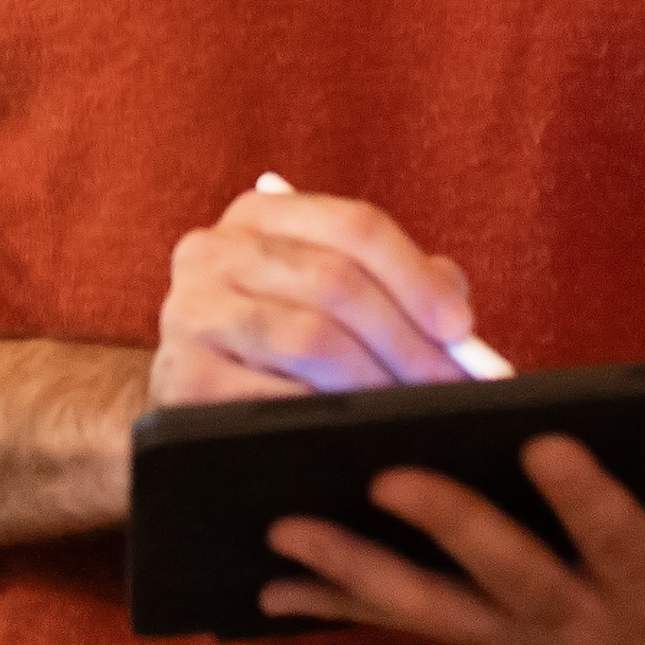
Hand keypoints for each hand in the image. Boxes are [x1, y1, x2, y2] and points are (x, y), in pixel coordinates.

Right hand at [152, 184, 487, 404]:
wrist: (193, 398)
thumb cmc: (283, 342)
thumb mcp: (333, 297)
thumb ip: (398, 287)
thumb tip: (456, 313)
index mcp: (260, 215)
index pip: (354, 225)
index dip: (416, 276)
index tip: (461, 327)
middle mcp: (213, 251)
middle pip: (336, 280)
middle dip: (405, 338)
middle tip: (447, 383)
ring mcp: (191, 313)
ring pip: (309, 336)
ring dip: (373, 379)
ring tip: (408, 407)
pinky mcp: (183, 378)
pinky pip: (275, 395)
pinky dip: (327, 414)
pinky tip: (353, 429)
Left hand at [263, 435, 644, 644]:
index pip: (617, 539)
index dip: (584, 496)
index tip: (546, 440)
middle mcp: (578, 621)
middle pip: (505, 570)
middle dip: (445, 521)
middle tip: (384, 470)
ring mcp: (522, 637)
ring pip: (429, 604)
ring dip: (353, 567)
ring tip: (280, 525)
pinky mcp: (488, 640)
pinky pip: (403, 621)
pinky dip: (337, 599)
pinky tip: (269, 577)